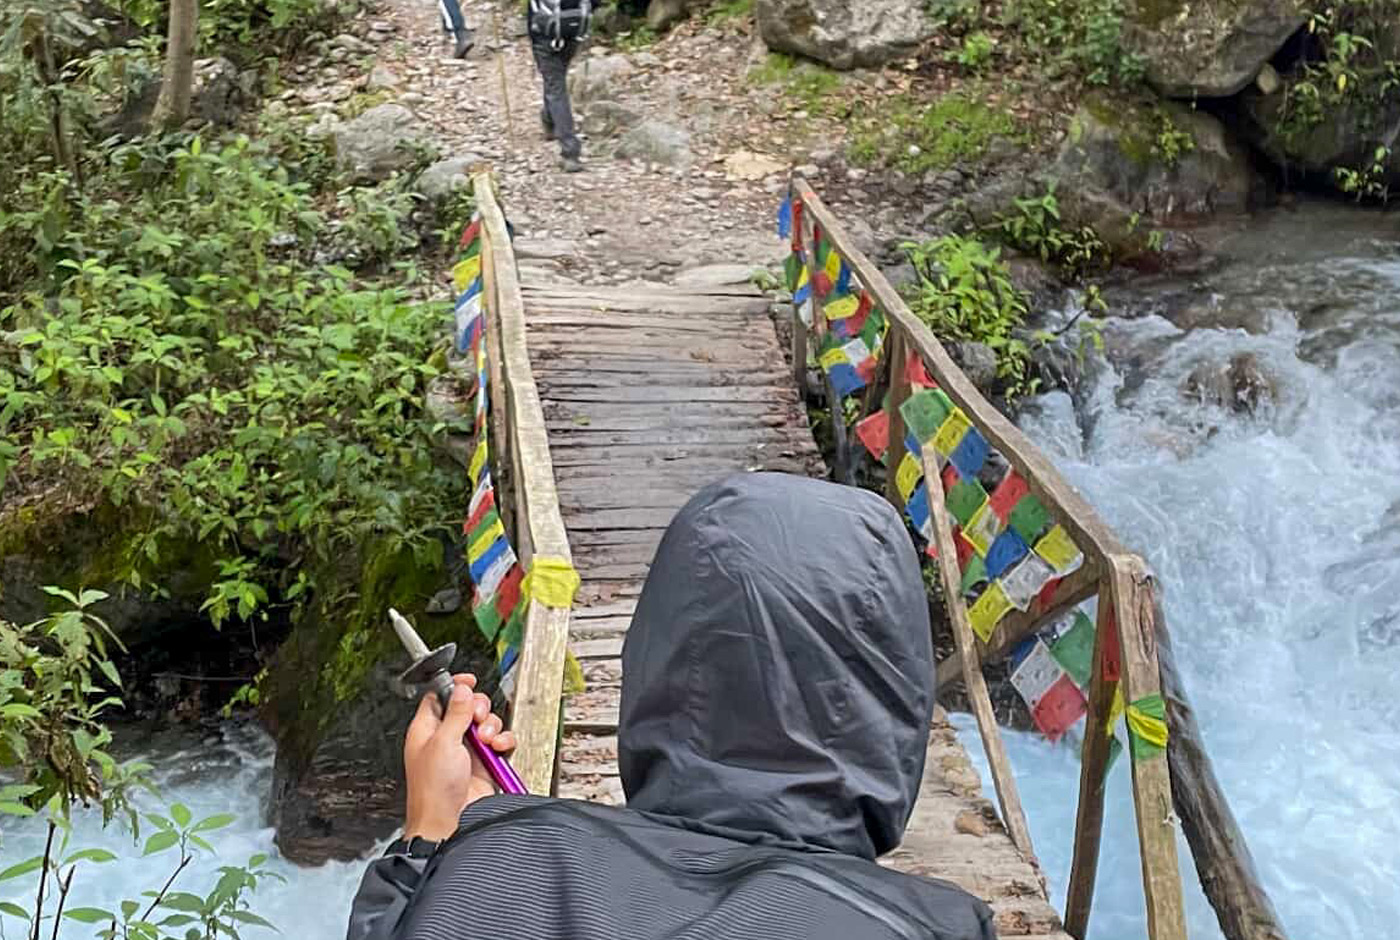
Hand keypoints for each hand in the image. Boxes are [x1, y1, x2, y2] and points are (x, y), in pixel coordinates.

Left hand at [402, 673, 516, 841]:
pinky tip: (497, 750)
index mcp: (428, 729)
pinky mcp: (485, 763)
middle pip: (468, 706)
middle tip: (477, 717)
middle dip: (478, 708)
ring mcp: (467, 750)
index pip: (440, 696)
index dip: (454, 685)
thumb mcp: (442, 743)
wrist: (449, 823)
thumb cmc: (433, 790)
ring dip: (491, 727)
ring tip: (485, 741)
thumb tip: (461, 689)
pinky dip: (503, 742)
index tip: (468, 679)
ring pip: (487, 723)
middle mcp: (447, 737)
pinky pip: (500, 742)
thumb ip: (455, 712)